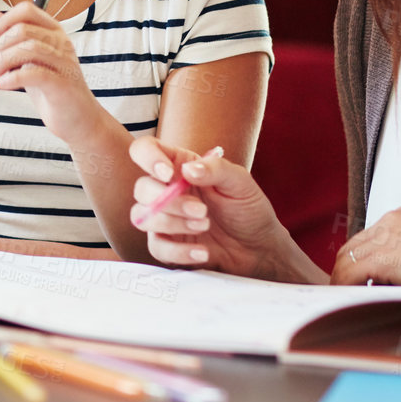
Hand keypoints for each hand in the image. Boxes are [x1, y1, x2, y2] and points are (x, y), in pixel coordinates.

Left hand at [0, 4, 102, 144]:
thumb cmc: (52, 90)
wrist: (79, 120)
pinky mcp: (62, 84)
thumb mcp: (29, 61)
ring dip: (3, 61)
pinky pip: (33, 73)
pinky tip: (3, 84)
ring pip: (28, 48)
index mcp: (54, 32)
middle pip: (22, 29)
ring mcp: (64, 63)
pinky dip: (12, 78)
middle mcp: (61, 43)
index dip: (3, 21)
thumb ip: (13, 39)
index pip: (26, 10)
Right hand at [126, 137, 317, 281]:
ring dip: (171, 224)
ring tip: (204, 226)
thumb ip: (215, 169)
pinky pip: (156, 247)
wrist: (259, 248)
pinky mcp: (168, 245)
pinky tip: (202, 251)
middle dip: (168, 201)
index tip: (168, 174)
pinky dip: (178, 251)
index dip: (147, 158)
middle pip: (141, 188)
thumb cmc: (248, 208)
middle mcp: (166, 189)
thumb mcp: (240, 182)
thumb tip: (187, 169)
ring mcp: (164, 218)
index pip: (145, 150)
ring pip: (142, 217)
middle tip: (201, 210)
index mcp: (179, 165)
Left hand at [332, 207, 400, 292]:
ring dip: (345, 280)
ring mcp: (385, 237)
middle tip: (348, 291)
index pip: (368, 239)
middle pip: (353, 246)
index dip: (361, 260)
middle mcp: (390, 221)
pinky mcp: (383, 256)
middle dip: (347, 270)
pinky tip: (350, 301)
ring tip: (348, 299)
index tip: (360, 277)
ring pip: (347, 259)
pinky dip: (346, 287)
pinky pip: (350, 273)